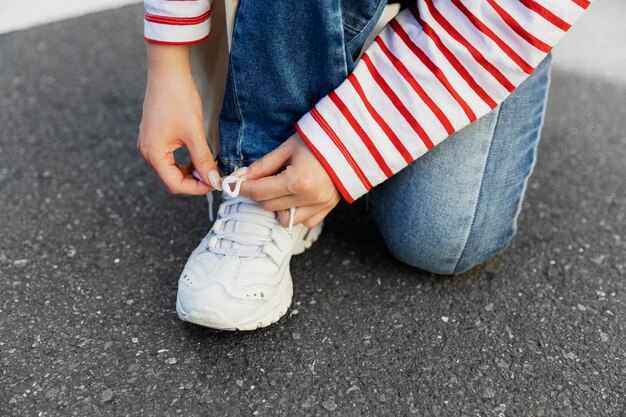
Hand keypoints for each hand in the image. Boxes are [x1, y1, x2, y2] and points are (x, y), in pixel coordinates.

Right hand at [137, 44, 218, 194]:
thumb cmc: (179, 99)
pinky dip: (183, 162)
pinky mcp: (154, 137)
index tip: (214, 184)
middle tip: (213, 176)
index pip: (174, 184)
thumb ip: (203, 160)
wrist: (168, 72)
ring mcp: (148, 144)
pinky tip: (196, 157)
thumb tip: (213, 180)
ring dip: (189, 172)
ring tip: (207, 166)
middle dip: (193, 182)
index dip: (196, 188)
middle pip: (171, 180)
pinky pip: (168, 159)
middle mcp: (147, 151)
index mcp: (153, 153)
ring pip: (170, 170)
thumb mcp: (195, 133)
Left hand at [238, 132, 340, 227]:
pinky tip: (296, 196)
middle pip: (268, 206)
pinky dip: (295, 213)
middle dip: (258, 194)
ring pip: (285, 218)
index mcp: (297, 182)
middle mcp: (309, 199)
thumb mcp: (287, 148)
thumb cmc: (319, 141)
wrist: (352, 143)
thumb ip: (263, 166)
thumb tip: (240, 178)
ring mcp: (320, 206)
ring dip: (277, 205)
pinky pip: (303, 221)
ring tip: (281, 187)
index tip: (232, 184)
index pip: (259, 192)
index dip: (242, 188)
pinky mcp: (328, 209)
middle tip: (258, 180)